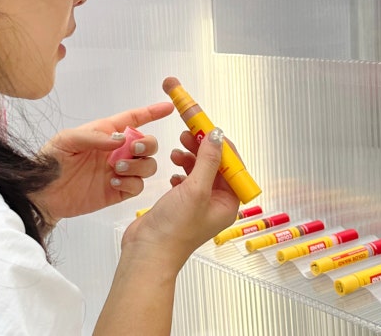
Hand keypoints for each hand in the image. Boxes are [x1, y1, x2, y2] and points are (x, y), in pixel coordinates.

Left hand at [32, 101, 173, 221]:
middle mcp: (117, 151)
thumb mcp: (67, 139)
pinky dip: (131, 183)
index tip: (169, 108)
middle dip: (147, 143)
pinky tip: (113, 182)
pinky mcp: (118, 192)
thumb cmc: (51, 160)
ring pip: (148, 165)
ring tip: (116, 169)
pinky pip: (137, 186)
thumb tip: (120, 139)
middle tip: (131, 148)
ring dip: (139, 164)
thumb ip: (94, 136)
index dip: (152, 112)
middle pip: (148, 143)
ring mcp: (119, 172)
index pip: (134, 119)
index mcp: (106, 133)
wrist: (42, 194)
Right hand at [119, 77, 240, 272]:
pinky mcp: (181, 203)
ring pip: (199, 170)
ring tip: (176, 151)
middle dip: (203, 148)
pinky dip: (180, 170)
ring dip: (189, 157)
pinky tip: (172, 171)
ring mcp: (198, 203)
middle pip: (215, 166)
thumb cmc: (174, 230)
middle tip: (189, 133)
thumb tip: (217, 136)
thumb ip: (208, 161)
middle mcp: (215, 203)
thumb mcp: (196, 189)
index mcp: (227, 203)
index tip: (208, 128)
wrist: (147, 252)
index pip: (232, 166)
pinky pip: (186, 179)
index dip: (221, 146)